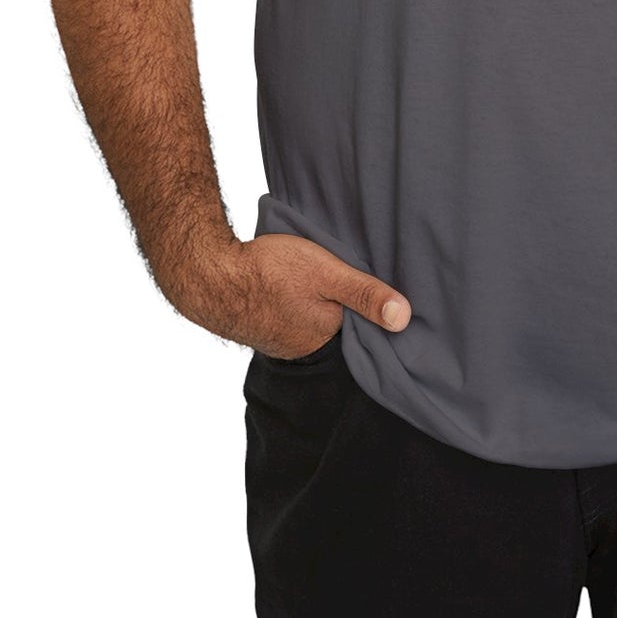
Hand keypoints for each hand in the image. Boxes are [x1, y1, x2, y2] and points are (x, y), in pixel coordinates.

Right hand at [165, 229, 412, 359]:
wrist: (211, 275)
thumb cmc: (271, 270)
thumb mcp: (328, 273)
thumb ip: (364, 293)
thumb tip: (404, 318)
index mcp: (325, 336)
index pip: (360, 328)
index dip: (371, 310)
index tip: (381, 291)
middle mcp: (304, 347)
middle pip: (337, 325)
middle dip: (345, 308)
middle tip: (351, 281)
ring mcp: (281, 340)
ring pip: (313, 321)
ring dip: (318, 306)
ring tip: (323, 284)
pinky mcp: (263, 327)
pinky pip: (291, 318)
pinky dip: (297, 306)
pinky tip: (295, 288)